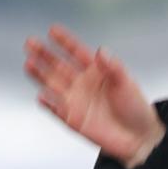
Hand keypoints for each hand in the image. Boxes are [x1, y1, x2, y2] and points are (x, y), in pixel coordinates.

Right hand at [26, 25, 161, 164]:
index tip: (53, 30)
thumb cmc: (135, 108)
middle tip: (30, 43)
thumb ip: (113, 66)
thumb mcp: (126, 83)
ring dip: (41, 75)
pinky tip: (41, 96)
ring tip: (29, 63)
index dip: (65, 41)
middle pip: (59, 66)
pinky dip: (49, 103)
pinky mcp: (72, 119)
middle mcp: (82, 83)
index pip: (76, 52)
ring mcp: (75, 101)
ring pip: (53, 84)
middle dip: (45, 55)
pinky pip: (56, 109)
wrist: (138, 138)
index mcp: (96, 71)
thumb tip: (101, 51)